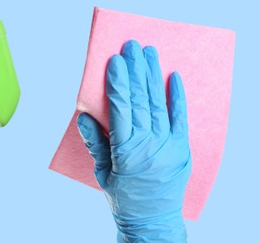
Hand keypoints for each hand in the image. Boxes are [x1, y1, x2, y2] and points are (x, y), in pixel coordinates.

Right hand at [76, 40, 189, 241]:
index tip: (115, 60)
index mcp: (126, 149)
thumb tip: (85, 116)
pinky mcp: (182, 147)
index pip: (122, 107)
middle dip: (136, 70)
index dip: (118, 82)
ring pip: (159, 103)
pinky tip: (173, 78)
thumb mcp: (102, 172)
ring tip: (148, 53)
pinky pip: (180, 118)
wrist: (152, 220)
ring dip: (153, 76)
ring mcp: (168, 144)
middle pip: (141, 99)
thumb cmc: (123, 198)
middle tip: (132, 46)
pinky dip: (177, 97)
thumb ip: (96, 143)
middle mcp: (149, 143)